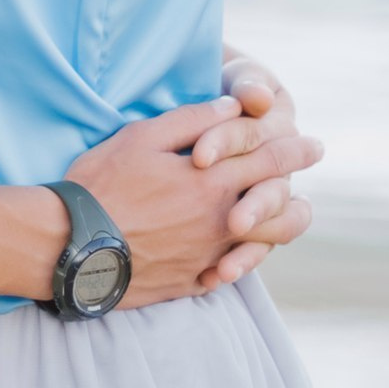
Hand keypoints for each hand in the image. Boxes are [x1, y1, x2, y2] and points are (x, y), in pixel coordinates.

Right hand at [59, 97, 321, 307]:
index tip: (314, 144)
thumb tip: (232, 107)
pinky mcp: (189, 280)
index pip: (267, 161)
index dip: (294, 150)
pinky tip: (240, 252)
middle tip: (310, 174)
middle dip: (297, 184)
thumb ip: (191, 121)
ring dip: (283, 226)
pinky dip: (242, 259)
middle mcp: (219, 223)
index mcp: (212, 183)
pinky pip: (228, 271)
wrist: (74, 246)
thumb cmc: (103, 184)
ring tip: (293, 215)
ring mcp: (207, 256)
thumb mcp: (141, 139)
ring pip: (262, 244)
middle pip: (278, 206)